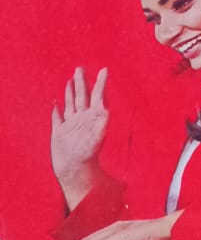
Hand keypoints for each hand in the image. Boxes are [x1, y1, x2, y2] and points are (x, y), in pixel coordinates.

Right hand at [50, 67, 108, 207]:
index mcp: (92, 116)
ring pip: (70, 104)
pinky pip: (57, 118)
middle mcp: (82, 118)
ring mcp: (70, 125)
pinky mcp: (59, 134)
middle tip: (80, 68)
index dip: (101, 83)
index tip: (105, 69)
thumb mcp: (98, 136)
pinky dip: (56, 110)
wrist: (76, 171)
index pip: (97, 95)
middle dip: (81, 82)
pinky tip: (55, 102)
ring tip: (71, 80)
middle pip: (81, 96)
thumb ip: (102, 122)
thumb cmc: (89, 155)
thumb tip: (107, 109)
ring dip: (70, 92)